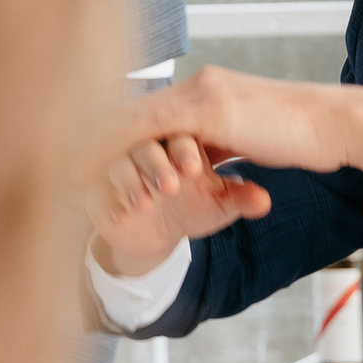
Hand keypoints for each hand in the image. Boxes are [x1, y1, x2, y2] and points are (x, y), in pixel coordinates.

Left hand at [77, 69, 362, 274]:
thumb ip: (231, 143)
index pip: (155, 112)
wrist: (338, 124)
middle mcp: (201, 85)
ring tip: (64, 165)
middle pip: (135, 109)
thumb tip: (213, 161)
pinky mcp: (209, 109)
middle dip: (96, 135)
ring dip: (95, 141)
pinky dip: (114, 144)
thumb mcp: (259, 139)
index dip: (120, 132)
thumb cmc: (310, 137)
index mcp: (213, 92)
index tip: (91, 151)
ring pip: (134, 115)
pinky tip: (92, 162)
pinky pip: (147, 127)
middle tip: (61, 157)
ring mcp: (203, 93)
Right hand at [83, 132, 271, 277]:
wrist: (161, 232)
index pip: (179, 130)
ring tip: (145, 204)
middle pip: (145, 140)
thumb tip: (264, 202)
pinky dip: (110, 199)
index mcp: (179, 135)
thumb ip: (240, 198)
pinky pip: (97, 186)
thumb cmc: (194, 208)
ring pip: (119, 161)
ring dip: (130, 180)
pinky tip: (122, 214)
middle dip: (156, 163)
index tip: (194, 170)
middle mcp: (146, 144)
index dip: (183, 148)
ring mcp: (119, 163)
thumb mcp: (221, 204)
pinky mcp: (97, 186)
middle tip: (171, 186)